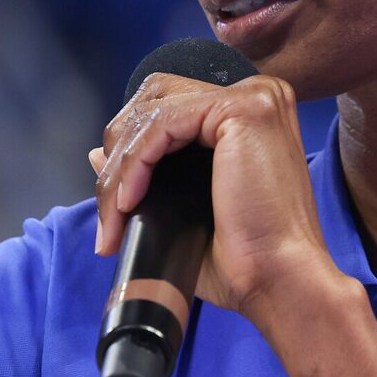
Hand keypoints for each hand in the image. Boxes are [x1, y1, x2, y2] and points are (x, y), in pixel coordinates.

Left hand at [87, 70, 339, 328]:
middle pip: (155, 98)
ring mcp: (254, 97)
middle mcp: (255, 95)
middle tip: (108, 214)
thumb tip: (97, 153)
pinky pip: (162, 123)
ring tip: (114, 218)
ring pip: (152, 112)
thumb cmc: (245, 259)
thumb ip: (145, 176)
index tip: (112, 207)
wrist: (279, 282)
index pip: (166, 105)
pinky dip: (135, 164)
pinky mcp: (244, 110)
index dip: (129, 149)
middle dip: (120, 153)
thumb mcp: (183, 211)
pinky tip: (130, 202)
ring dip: (121, 168)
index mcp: (247, 113)